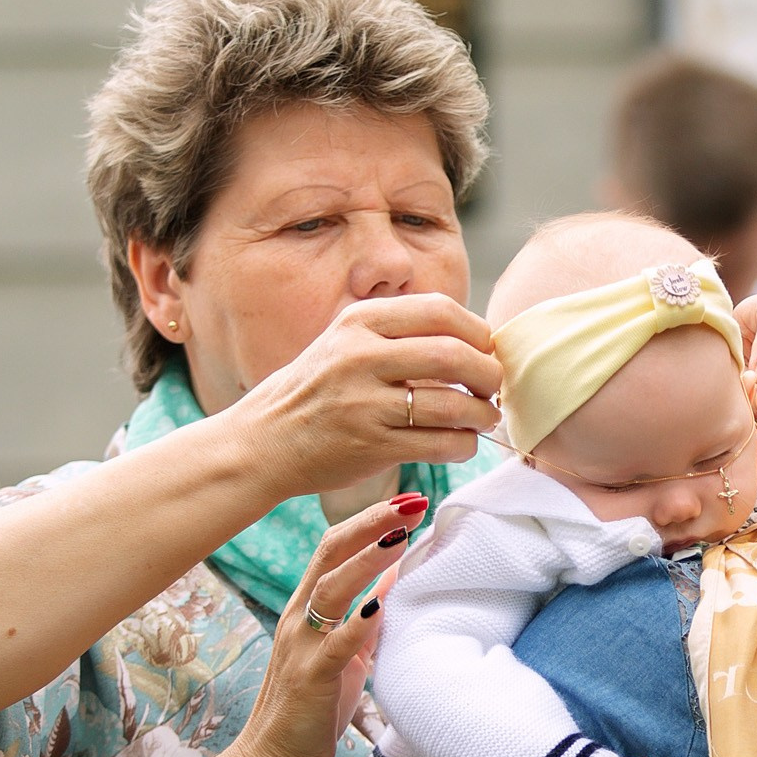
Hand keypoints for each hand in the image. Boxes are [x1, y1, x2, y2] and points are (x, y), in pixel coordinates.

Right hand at [233, 293, 502, 495]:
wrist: (264, 441)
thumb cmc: (316, 391)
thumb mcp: (345, 343)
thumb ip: (398, 333)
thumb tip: (471, 338)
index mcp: (360, 322)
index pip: (440, 310)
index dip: (477, 331)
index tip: (485, 350)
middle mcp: (361, 356)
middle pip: (453, 355)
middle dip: (487, 373)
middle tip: (492, 387)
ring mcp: (364, 403)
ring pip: (451, 404)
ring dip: (481, 414)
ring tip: (483, 418)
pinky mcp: (370, 446)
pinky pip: (438, 443)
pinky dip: (463, 445)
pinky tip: (462, 443)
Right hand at [233, 497, 422, 756]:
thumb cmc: (314, 705)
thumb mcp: (346, 651)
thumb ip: (365, 615)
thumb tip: (396, 578)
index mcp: (307, 608)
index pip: (334, 548)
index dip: (368, 521)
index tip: (406, 501)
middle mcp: (299, 618)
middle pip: (330, 554)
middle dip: (371, 524)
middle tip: (411, 502)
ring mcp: (301, 646)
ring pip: (331, 589)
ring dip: (367, 560)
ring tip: (400, 536)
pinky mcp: (310, 678)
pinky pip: (335, 644)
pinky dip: (358, 623)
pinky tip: (381, 606)